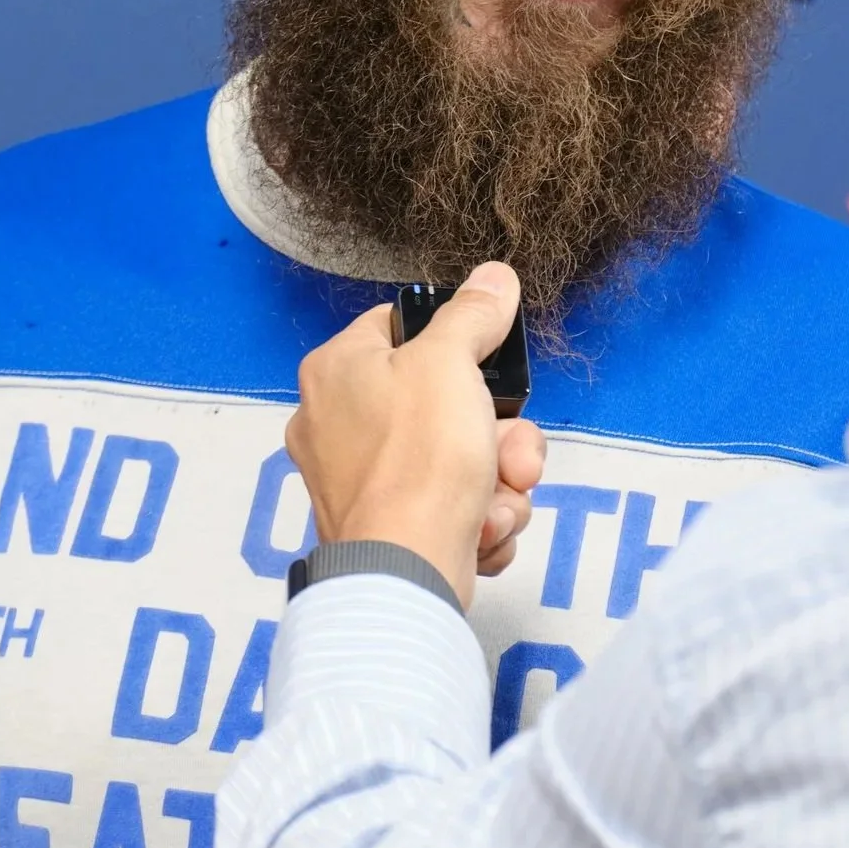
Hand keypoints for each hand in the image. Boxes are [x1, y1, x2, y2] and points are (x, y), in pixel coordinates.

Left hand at [286, 264, 545, 608]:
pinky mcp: (387, 531)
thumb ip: (473, 314)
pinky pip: (449, 505)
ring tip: (500, 498)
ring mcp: (360, 483)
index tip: (488, 364)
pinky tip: (481, 529)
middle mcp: (336, 423)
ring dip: (499, 479)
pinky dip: (478, 518)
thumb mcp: (451, 361)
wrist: (406, 571)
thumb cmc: (418, 456)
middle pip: (443, 401)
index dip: (455, 341)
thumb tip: (494, 276)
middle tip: (513, 452)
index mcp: (336, 371)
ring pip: (458, 458)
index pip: (400, 326)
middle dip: (497, 433)